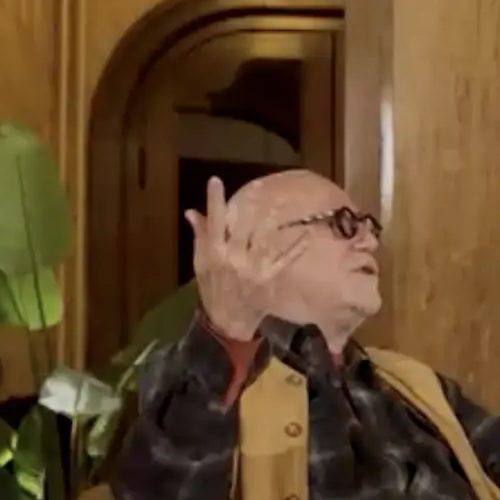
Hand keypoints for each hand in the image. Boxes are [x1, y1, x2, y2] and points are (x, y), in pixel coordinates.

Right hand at [186, 176, 305, 339]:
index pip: (213, 221)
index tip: (216, 180)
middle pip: (242, 227)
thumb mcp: (200, 263)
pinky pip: (284, 260)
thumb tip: (192, 211)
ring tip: (282, 203)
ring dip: (273, 221)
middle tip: (259, 186)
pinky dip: (296, 248)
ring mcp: (251, 268)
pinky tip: (307, 235)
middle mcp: (232, 257)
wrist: (226, 319)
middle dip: (250, 206)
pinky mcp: (268, 278)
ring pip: (263, 239)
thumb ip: (200, 236)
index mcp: (213, 252)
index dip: (214, 200)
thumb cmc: (212, 288)